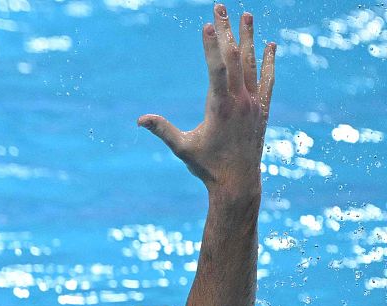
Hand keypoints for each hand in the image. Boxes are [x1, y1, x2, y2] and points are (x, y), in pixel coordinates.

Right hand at [138, 4, 274, 199]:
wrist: (238, 182)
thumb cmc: (207, 166)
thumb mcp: (182, 147)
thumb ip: (163, 130)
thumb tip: (140, 119)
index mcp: (220, 106)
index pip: (217, 68)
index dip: (212, 45)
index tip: (208, 24)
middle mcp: (241, 100)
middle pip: (234, 58)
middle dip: (226, 31)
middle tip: (221, 7)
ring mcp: (253, 103)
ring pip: (251, 63)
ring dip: (248, 38)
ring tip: (246, 15)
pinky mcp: (261, 109)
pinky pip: (266, 80)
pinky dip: (268, 62)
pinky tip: (270, 45)